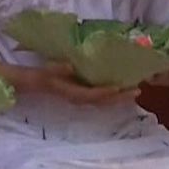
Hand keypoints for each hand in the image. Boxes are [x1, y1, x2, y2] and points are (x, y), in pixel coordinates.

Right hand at [10, 64, 137, 104]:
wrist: (30, 84)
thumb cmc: (38, 76)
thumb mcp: (46, 71)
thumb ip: (58, 69)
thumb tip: (70, 66)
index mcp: (71, 93)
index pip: (92, 95)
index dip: (106, 93)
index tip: (120, 88)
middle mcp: (79, 98)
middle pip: (103, 101)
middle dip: (120, 98)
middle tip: (137, 91)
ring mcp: (81, 98)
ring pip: (103, 101)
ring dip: (118, 97)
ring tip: (133, 90)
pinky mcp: (81, 94)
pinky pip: (100, 97)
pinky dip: (111, 94)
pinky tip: (119, 88)